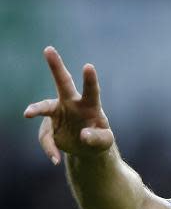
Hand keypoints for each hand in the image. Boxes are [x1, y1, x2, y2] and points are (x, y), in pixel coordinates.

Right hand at [24, 47, 113, 163]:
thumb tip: (84, 135)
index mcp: (90, 105)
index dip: (89, 79)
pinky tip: (56, 159)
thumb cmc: (99, 140)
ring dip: (35, 108)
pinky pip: (45, 137)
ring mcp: (58, 113)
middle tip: (48, 49)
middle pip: (63, 82)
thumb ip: (98, 138)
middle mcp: (72, 104)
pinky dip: (50, 149)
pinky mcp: (48, 126)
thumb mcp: (104, 142)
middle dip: (56, 66)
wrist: (86, 149)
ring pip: (44, 107)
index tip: (88, 66)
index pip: (91, 90)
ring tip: (28, 113)